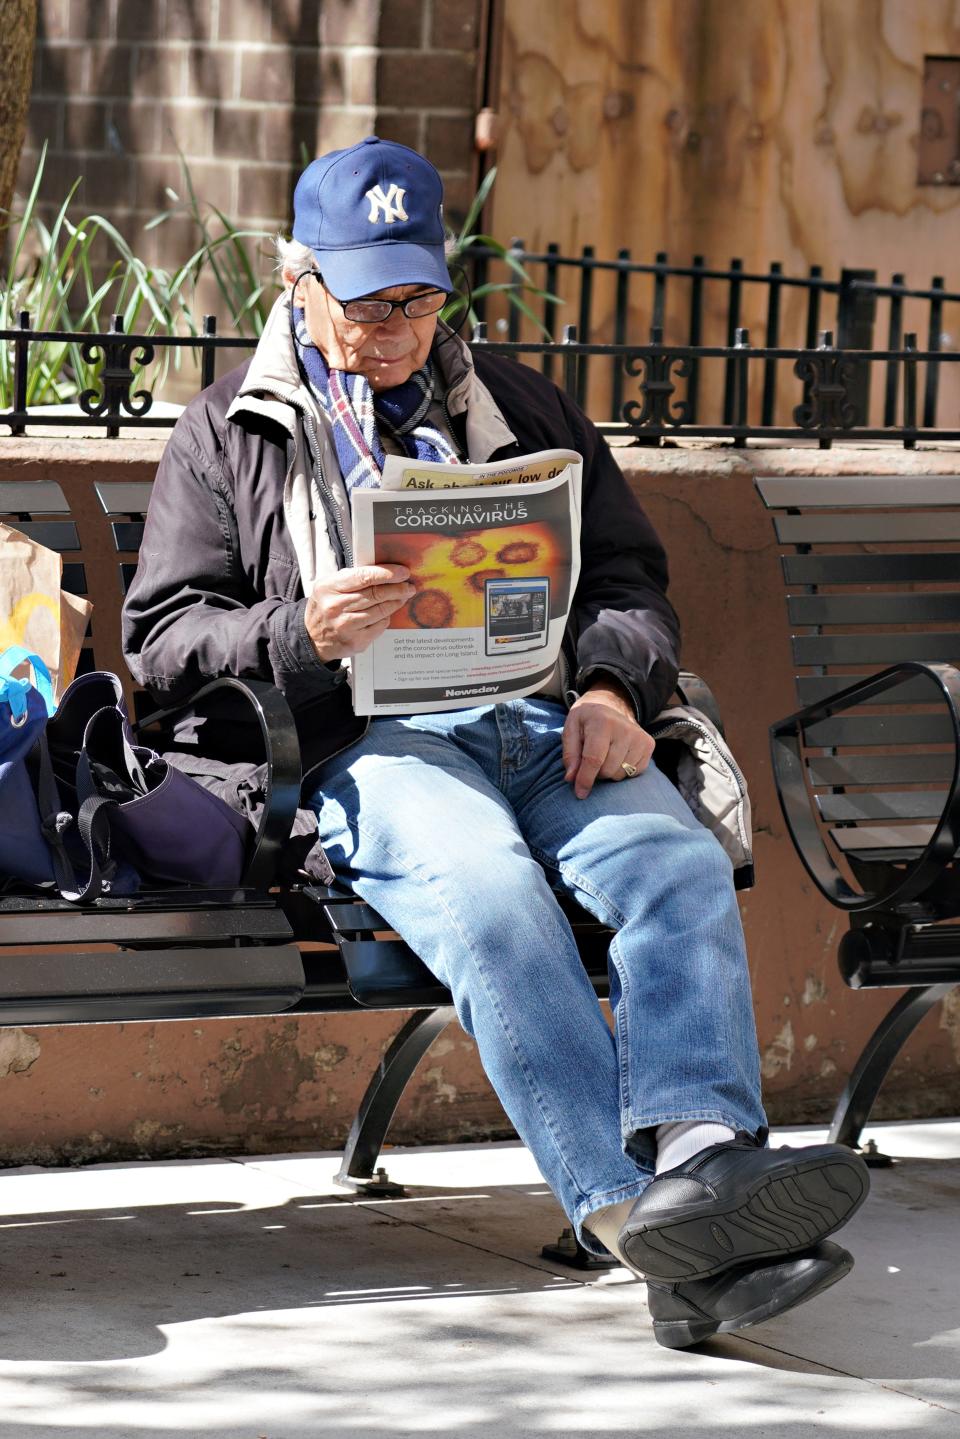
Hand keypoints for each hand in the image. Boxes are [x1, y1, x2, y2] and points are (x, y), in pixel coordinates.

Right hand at [305, 564, 415, 660]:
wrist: (312, 637)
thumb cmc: (325, 606)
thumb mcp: (329, 586)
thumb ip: (352, 578)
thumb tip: (384, 571)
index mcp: (329, 587)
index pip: (364, 577)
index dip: (387, 573)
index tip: (403, 572)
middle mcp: (336, 606)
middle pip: (376, 594)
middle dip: (397, 588)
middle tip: (409, 586)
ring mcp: (346, 626)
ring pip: (380, 610)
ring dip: (396, 602)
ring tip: (403, 596)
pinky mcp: (355, 641)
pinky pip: (379, 626)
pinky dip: (386, 617)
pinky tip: (388, 612)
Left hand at [562, 678, 654, 799]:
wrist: (611, 703)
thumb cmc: (587, 720)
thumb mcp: (571, 729)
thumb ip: (570, 754)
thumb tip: (571, 778)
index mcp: (602, 723)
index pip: (594, 759)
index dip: (585, 779)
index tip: (580, 793)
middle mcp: (625, 729)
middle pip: (607, 770)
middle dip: (596, 772)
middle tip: (592, 758)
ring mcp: (640, 737)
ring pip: (621, 774)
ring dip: (609, 772)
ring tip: (605, 755)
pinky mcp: (649, 745)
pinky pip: (634, 772)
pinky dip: (622, 770)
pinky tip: (617, 756)